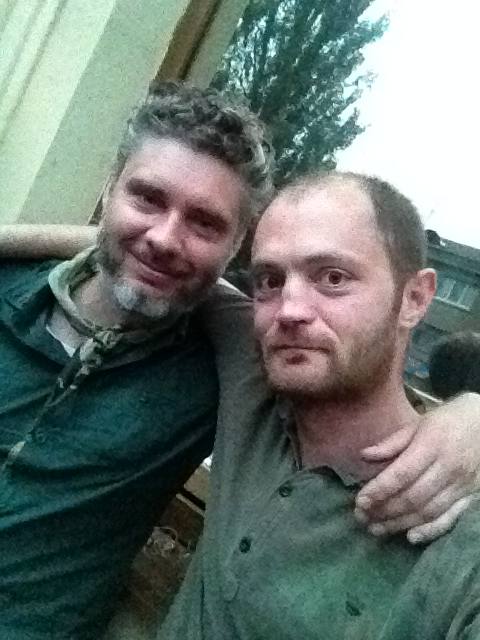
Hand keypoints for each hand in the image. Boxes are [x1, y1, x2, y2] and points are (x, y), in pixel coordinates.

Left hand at [355, 393, 479, 543]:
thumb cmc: (450, 420)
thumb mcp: (420, 423)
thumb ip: (393, 442)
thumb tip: (364, 456)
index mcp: (432, 445)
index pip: (401, 474)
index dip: (379, 490)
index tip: (359, 501)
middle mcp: (448, 468)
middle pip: (412, 496)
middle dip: (384, 510)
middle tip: (361, 517)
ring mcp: (462, 485)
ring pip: (428, 511)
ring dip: (399, 523)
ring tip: (376, 528)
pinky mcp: (471, 497)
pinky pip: (451, 518)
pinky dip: (431, 531)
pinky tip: (411, 537)